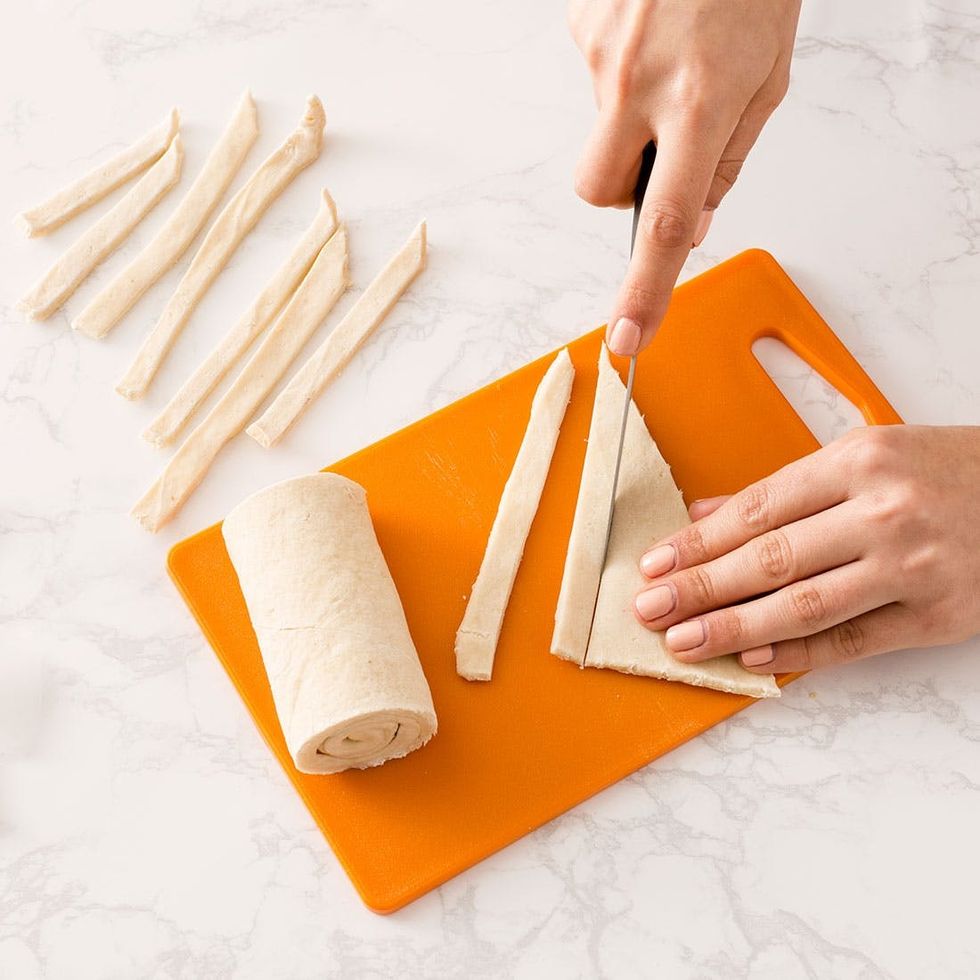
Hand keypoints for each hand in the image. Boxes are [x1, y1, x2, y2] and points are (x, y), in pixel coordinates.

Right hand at [569, 0, 800, 354]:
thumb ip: (724, 161)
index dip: (644, 289)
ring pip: (600, 128)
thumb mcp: (767, 78)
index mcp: (698, 103)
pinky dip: (624, 69)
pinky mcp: (581, 25)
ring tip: (673, 54)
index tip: (627, 336)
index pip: (662, 222)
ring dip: (632, 114)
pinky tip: (654, 30)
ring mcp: (601, 52)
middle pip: (597, 188)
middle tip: (659, 149)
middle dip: (622, 187)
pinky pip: (595, 77)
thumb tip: (689, 225)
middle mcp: (638, 83)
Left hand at [632, 425, 979, 673]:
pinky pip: (853, 640)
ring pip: (804, 604)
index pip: (757, 511)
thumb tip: (706, 515)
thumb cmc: (944, 470)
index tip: (656, 564)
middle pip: (770, 559)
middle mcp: (883, 512)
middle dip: (701, 588)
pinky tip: (754, 659)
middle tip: (651, 609)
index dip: (698, 542)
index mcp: (858, 462)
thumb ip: (784, 489)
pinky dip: (800, 652)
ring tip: (685, 642)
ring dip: (735, 628)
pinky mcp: (937, 616)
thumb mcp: (865, 456)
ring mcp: (912, 567)